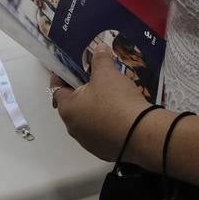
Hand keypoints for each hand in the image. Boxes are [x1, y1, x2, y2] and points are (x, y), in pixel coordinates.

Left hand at [54, 46, 153, 161]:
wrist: (141, 134)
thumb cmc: (117, 101)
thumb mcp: (108, 73)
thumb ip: (100, 59)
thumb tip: (99, 48)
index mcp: (68, 108)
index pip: (57, 89)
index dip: (62, 76)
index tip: (70, 68)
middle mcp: (73, 128)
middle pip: (72, 105)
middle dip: (81, 93)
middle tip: (94, 80)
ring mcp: (87, 142)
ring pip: (87, 121)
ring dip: (94, 110)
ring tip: (110, 97)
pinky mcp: (103, 151)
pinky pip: (101, 133)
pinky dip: (106, 124)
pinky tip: (120, 115)